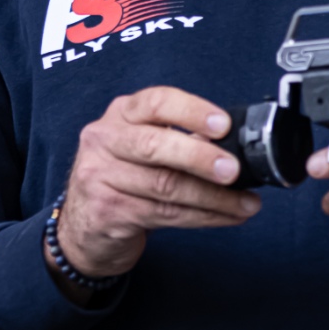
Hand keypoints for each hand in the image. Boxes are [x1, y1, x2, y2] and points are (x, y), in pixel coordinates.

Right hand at [53, 86, 260, 277]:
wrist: (83, 227)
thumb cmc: (125, 179)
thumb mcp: (143, 148)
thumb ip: (180, 140)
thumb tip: (235, 147)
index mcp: (121, 114)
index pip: (156, 102)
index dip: (192, 111)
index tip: (224, 125)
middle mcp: (104, 140)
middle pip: (155, 145)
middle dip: (201, 157)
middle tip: (233, 170)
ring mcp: (100, 176)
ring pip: (165, 186)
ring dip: (213, 197)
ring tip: (245, 203)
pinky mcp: (107, 212)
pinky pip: (165, 214)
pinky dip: (203, 216)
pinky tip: (226, 216)